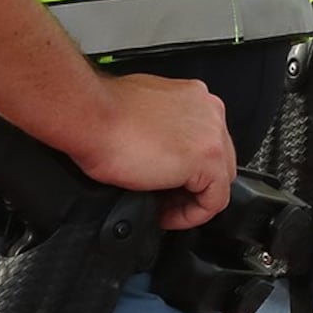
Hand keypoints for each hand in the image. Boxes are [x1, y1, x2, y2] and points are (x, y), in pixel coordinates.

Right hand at [70, 72, 236, 228]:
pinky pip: (215, 200)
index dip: (187, 172)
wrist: (93, 115)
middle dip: (192, 186)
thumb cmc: (104, 114)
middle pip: (218, 161)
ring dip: (192, 200)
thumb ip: (164, 131)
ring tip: (163, 210)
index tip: (166, 184)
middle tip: (164, 201)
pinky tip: (166, 215)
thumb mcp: (145, 117)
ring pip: (219, 180)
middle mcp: (208, 110)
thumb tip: (160, 154)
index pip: (206, 143)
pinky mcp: (208, 157)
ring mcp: (212, 132)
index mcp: (194, 97)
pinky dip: (192, 215)